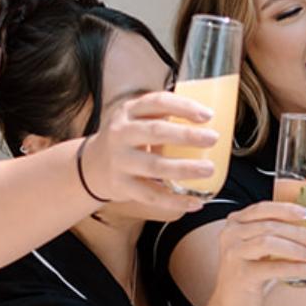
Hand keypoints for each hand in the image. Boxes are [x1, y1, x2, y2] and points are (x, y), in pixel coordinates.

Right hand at [88, 91, 220, 218]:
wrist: (92, 166)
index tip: (208, 115)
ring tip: (209, 169)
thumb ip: (162, 117)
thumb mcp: (136, 119)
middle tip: (213, 138)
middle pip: (155, 132)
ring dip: (185, 168)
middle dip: (187, 136)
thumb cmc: (127, 139)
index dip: (183, 107)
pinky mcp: (122, 186)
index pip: (156, 103)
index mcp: (128, 112)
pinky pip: (152, 195)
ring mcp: (120, 161)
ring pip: (155, 166)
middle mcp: (121, 133)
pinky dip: (175, 201)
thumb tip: (209, 120)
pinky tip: (196, 202)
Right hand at [206, 202, 305, 305]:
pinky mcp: (242, 274)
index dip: (286, 209)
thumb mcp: (256, 248)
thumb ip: (272, 233)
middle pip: (270, 226)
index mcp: (235, 223)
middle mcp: (231, 235)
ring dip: (298, 249)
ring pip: (270, 242)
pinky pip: (274, 267)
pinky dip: (297, 268)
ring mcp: (234, 254)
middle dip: (299, 232)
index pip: (262, 209)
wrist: (230, 303)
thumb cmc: (249, 273)